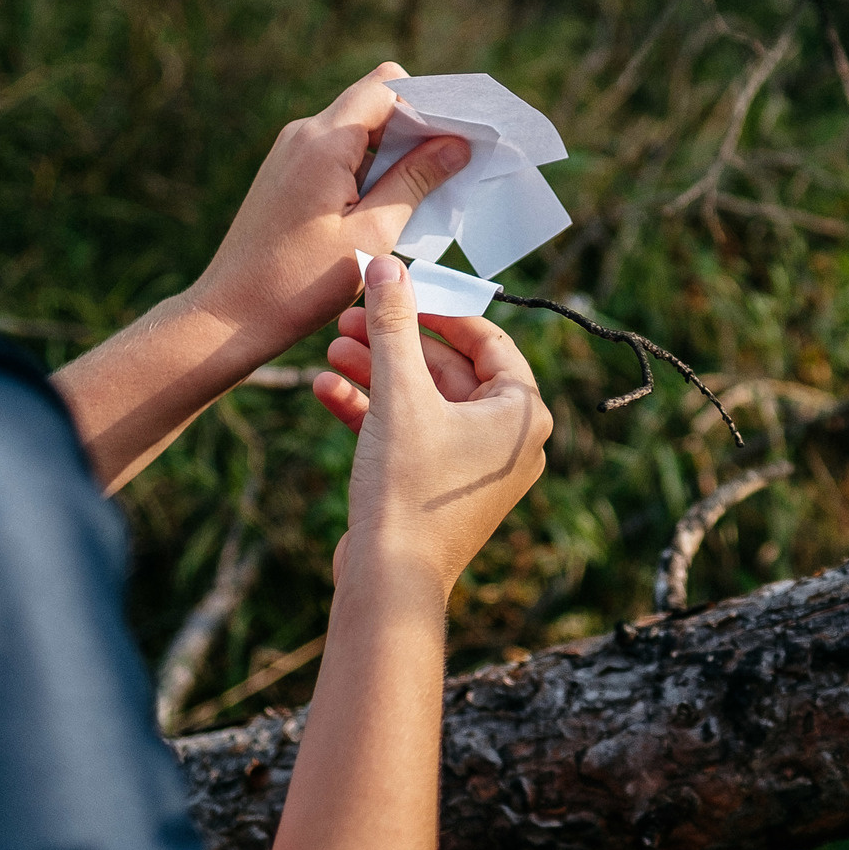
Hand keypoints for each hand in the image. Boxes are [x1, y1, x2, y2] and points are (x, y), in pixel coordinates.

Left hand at [187, 62, 473, 361]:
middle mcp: (302, 134)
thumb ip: (415, 181)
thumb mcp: (373, 234)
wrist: (230, 314)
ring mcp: (290, 152)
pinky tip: (383, 209)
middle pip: (373, 103)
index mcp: (324, 141)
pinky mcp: (285, 173)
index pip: (387, 86)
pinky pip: (336, 153)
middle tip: (449, 168)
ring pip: (357, 130)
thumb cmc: (301, 282)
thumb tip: (456, 144)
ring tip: (420, 196)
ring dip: (392, 153)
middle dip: (415, 129)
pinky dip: (366, 169)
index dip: (428, 104)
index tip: (458, 137)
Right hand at [315, 255, 552, 592]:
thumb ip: (393, 326)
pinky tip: (326, 390)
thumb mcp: (399, 393)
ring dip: (377, 373)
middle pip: (449, 370)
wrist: (388, 581)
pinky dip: (373, 412)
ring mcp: (473, 468)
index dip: (437, 308)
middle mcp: (508, 440)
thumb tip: (387, 267)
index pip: (487, 339)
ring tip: (330, 349)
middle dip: (395, 342)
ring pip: (424, 402)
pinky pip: (410, 435)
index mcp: (522, 413)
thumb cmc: (407, 488)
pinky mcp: (438, 489)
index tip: (395, 290)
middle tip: (348, 318)